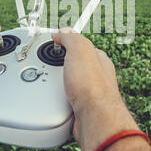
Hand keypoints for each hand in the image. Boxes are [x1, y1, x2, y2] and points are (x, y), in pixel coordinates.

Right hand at [52, 28, 150, 150]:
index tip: (54, 41)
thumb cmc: (93, 86)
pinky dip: (58, 99)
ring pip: (67, 83)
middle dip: (59, 66)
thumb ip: (71, 38)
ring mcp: (89, 92)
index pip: (80, 45)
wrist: (94, 118)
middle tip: (51, 67)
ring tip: (54, 85)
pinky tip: (57, 98)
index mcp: (99, 59)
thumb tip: (63, 32)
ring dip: (58, 84)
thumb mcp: (80, 50)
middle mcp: (96, 76)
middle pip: (72, 65)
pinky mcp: (81, 108)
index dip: (65, 42)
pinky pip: (65, 99)